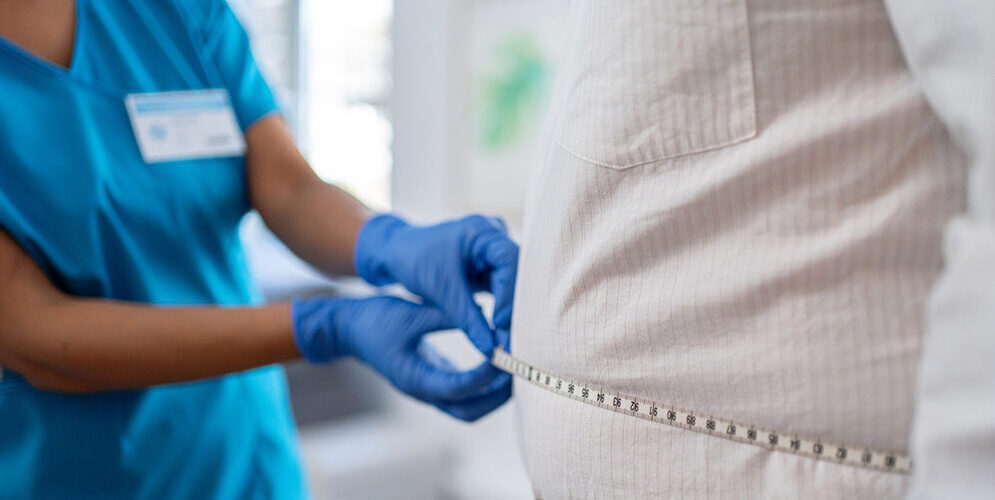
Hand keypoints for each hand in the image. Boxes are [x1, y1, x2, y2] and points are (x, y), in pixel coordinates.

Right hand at [291, 296, 510, 421]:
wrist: (348, 329)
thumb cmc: (375, 319)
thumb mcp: (411, 313)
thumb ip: (447, 316)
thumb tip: (484, 314)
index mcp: (415, 379)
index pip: (460, 387)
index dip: (487, 373)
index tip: (505, 352)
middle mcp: (423, 391)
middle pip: (471, 410)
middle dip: (498, 394)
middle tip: (520, 368)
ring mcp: (427, 389)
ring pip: (470, 407)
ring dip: (494, 393)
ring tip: (515, 365)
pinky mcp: (431, 380)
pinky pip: (464, 393)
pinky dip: (484, 384)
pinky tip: (499, 360)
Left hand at [353, 214, 518, 355]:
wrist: (397, 254)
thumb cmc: (414, 260)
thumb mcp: (441, 290)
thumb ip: (468, 320)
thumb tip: (491, 351)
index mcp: (482, 231)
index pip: (510, 260)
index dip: (510, 292)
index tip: (500, 322)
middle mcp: (494, 239)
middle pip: (517, 274)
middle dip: (514, 308)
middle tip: (512, 341)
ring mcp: (493, 254)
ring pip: (513, 286)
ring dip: (510, 313)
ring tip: (509, 343)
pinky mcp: (490, 269)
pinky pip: (503, 291)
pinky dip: (502, 311)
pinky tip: (503, 334)